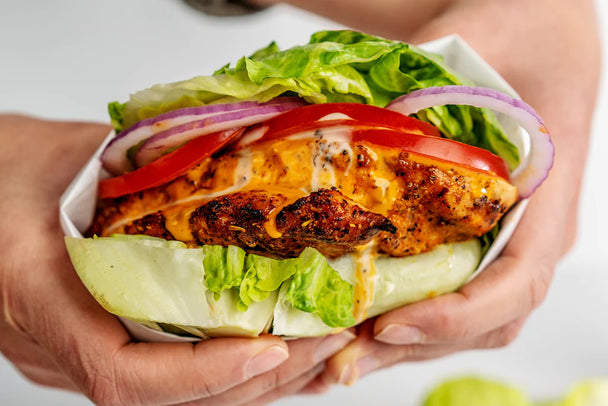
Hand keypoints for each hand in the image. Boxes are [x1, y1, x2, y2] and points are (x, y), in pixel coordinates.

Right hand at [0, 115, 354, 404]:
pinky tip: (281, 354)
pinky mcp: (101, 346)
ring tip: (319, 347)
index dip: (201, 376)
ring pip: (175, 399)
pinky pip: (170, 379)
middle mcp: (61, 347)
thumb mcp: (75, 157)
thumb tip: (238, 160)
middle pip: (167, 400)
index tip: (269, 350)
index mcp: (43, 299)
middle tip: (324, 340)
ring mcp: (78, 356)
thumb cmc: (12, 169)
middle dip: (255, 382)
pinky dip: (230, 373)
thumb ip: (149, 167)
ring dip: (253, 384)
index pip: (123, 375)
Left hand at [261, 0, 600, 387]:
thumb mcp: (478, 49)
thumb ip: (427, 94)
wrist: (528, 37)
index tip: (395, 324)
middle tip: (339, 359)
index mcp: (548, 200)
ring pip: (460, 320)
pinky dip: (399, 320)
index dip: (460, 312)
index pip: (517, 280)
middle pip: (480, 319)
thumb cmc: (519, 37)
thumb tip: (348, 143)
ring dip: (398, 346)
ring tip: (333, 357)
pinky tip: (349, 327)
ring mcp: (501, 244)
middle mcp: (528, 236)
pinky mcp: (470, 242)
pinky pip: (442, 295)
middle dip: (410, 345)